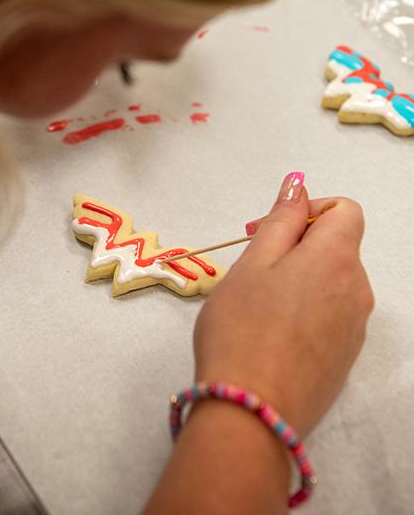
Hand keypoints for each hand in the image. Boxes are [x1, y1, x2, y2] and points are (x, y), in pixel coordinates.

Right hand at [194, 172, 373, 437]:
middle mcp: (358, 290)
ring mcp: (356, 327)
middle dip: (299, 245)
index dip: (311, 209)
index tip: (273, 230)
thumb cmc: (242, 328)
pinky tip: (273, 333)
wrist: (252, 414)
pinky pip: (333, 314)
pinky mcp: (346, 357)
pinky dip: (308, 309)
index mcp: (337, 259)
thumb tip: (298, 184)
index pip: (346, 209)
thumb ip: (281, 219)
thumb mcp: (253, 263)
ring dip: (302, 278)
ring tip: (259, 304)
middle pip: (339, 246)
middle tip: (254, 268)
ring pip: (334, 281)